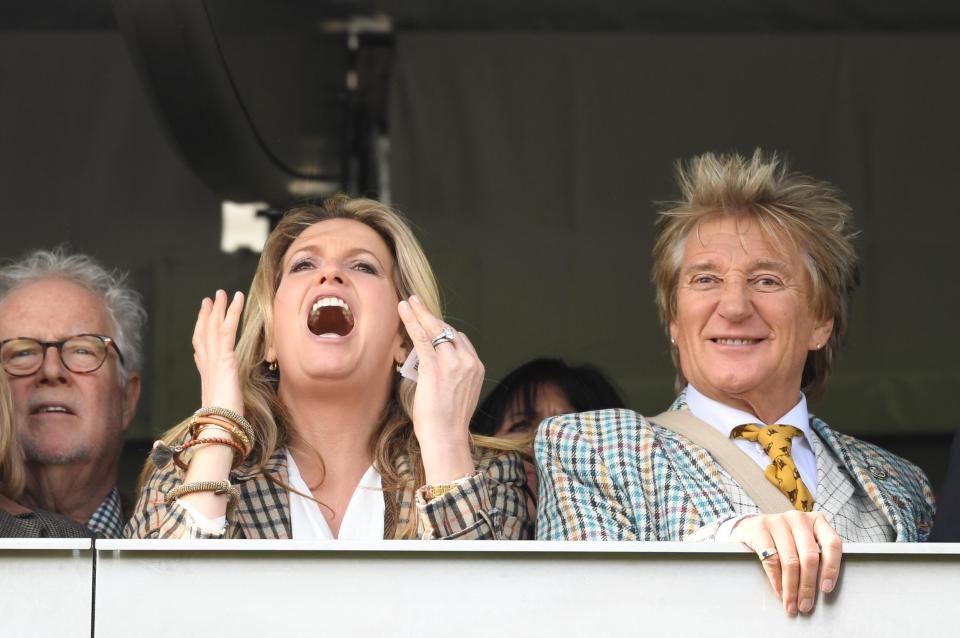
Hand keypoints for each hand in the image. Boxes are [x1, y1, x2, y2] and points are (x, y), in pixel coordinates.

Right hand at [192, 290, 244, 414]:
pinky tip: (237, 299)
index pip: (201, 350)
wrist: (219, 429)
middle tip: (210, 299)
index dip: (202, 333)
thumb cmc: (224, 424)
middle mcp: (207, 366)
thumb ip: (222, 397)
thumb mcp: (223, 407)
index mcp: (207, 377)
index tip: (204, 322)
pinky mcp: (225, 359)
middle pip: (204, 334)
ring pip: (214, 328)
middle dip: (207, 316)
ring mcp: (214, 361)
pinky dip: (232, 312)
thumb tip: (222, 394)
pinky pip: (227, 330)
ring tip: (222, 293)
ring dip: (219, 308)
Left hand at [397, 295, 480, 482]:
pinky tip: (404, 311)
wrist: (446, 438)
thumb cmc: (446, 423)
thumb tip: (434, 366)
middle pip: (448, 330)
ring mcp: (454, 363)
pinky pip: (422, 337)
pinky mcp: (436, 367)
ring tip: (407, 302)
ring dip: (419, 313)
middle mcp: (469, 361)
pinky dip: (412, 321)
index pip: (460, 339)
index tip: (429, 322)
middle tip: (417, 301)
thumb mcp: (457, 394)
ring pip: (435, 330)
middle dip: (430, 316)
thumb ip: (452, 376)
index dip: (441, 329)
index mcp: (476, 367)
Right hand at [730, 511, 841, 615]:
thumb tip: (823, 589)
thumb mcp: (802, 542)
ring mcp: (778, 521)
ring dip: (791, 588)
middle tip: (805, 605)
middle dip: (808, 586)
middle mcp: (798, 518)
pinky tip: (779, 592)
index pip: (832, 543)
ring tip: (791, 604)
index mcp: (816, 521)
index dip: (831, 568)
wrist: (749, 528)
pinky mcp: (760, 528)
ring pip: (790, 561)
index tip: (826, 589)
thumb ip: (815, 556)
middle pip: (809, 556)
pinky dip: (776, 580)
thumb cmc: (783, 540)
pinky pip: (771, 559)